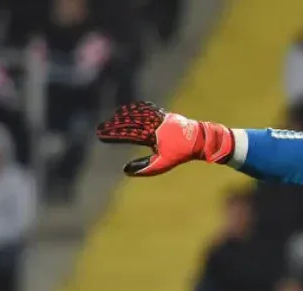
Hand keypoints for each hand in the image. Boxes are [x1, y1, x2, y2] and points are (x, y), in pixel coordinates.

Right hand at [95, 101, 233, 175]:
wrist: (201, 139)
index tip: (100, 136)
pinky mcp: (167, 116)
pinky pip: (150, 110)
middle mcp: (154, 123)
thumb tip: (126, 170)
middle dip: (115, 126)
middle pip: (130, 123)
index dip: (113, 135)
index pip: (128, 135)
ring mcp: (161, 118)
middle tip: (101, 127)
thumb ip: (146, 167)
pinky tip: (133, 108)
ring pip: (139, 115)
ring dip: (126, 116)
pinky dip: (140, 108)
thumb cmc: (182, 153)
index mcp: (151, 134)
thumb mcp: (163, 162)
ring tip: (114, 117)